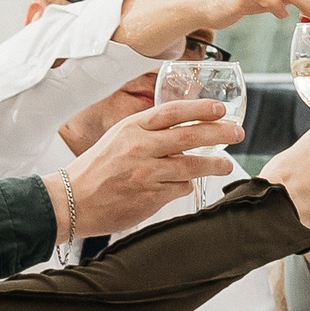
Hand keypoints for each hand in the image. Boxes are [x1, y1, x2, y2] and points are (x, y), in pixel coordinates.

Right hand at [65, 99, 240, 235]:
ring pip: (191, 166)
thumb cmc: (96, 169)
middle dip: (219, 133)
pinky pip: (180, 188)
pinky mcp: (151, 196)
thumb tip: (184, 132)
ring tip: (225, 165)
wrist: (72, 201)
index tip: (220, 110)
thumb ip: (148, 133)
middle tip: (237, 133)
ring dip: (213, 165)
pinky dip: (185, 186)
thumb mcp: (118, 139)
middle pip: (189, 136)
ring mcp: (147, 173)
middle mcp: (140, 147)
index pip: (172, 112)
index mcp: (131, 128)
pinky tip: (183, 185)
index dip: (200, 109)